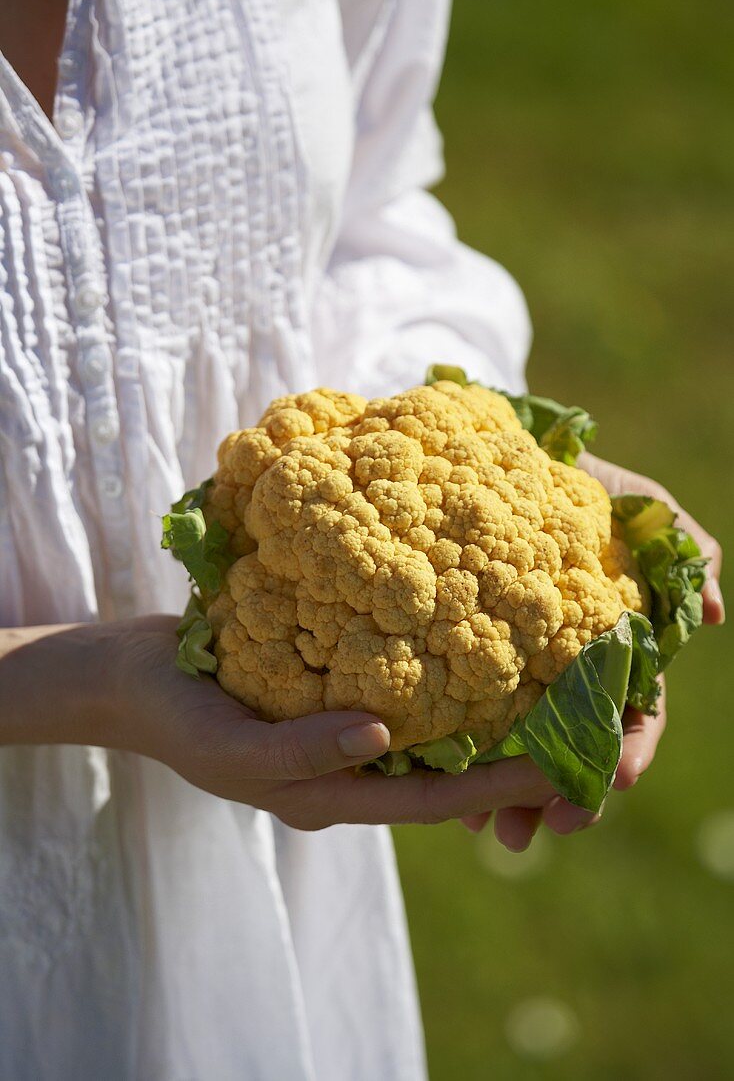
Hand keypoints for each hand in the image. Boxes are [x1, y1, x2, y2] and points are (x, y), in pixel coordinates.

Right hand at [102, 615, 558, 828]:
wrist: (134, 678)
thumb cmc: (177, 715)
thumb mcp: (229, 745)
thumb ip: (300, 753)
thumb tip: (381, 738)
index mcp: (327, 797)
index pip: (430, 798)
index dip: (495, 786)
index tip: (559, 766)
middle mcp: (345, 771)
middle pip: (441, 773)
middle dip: (506, 759)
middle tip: (574, 729)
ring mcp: (338, 736)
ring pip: (426, 736)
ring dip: (480, 719)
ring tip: (539, 690)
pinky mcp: (328, 696)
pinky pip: (397, 696)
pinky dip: (437, 683)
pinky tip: (466, 652)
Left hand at [461, 454, 723, 849]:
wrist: (497, 460)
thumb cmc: (576, 482)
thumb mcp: (639, 504)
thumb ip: (685, 551)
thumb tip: (713, 613)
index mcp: (613, 650)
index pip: (633, 715)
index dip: (629, 750)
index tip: (617, 779)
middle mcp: (566, 673)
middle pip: (573, 750)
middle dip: (562, 796)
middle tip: (534, 828)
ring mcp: (515, 675)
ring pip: (516, 753)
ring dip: (506, 800)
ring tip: (487, 831)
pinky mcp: (464, 664)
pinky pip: (461, 725)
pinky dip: (458, 762)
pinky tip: (441, 790)